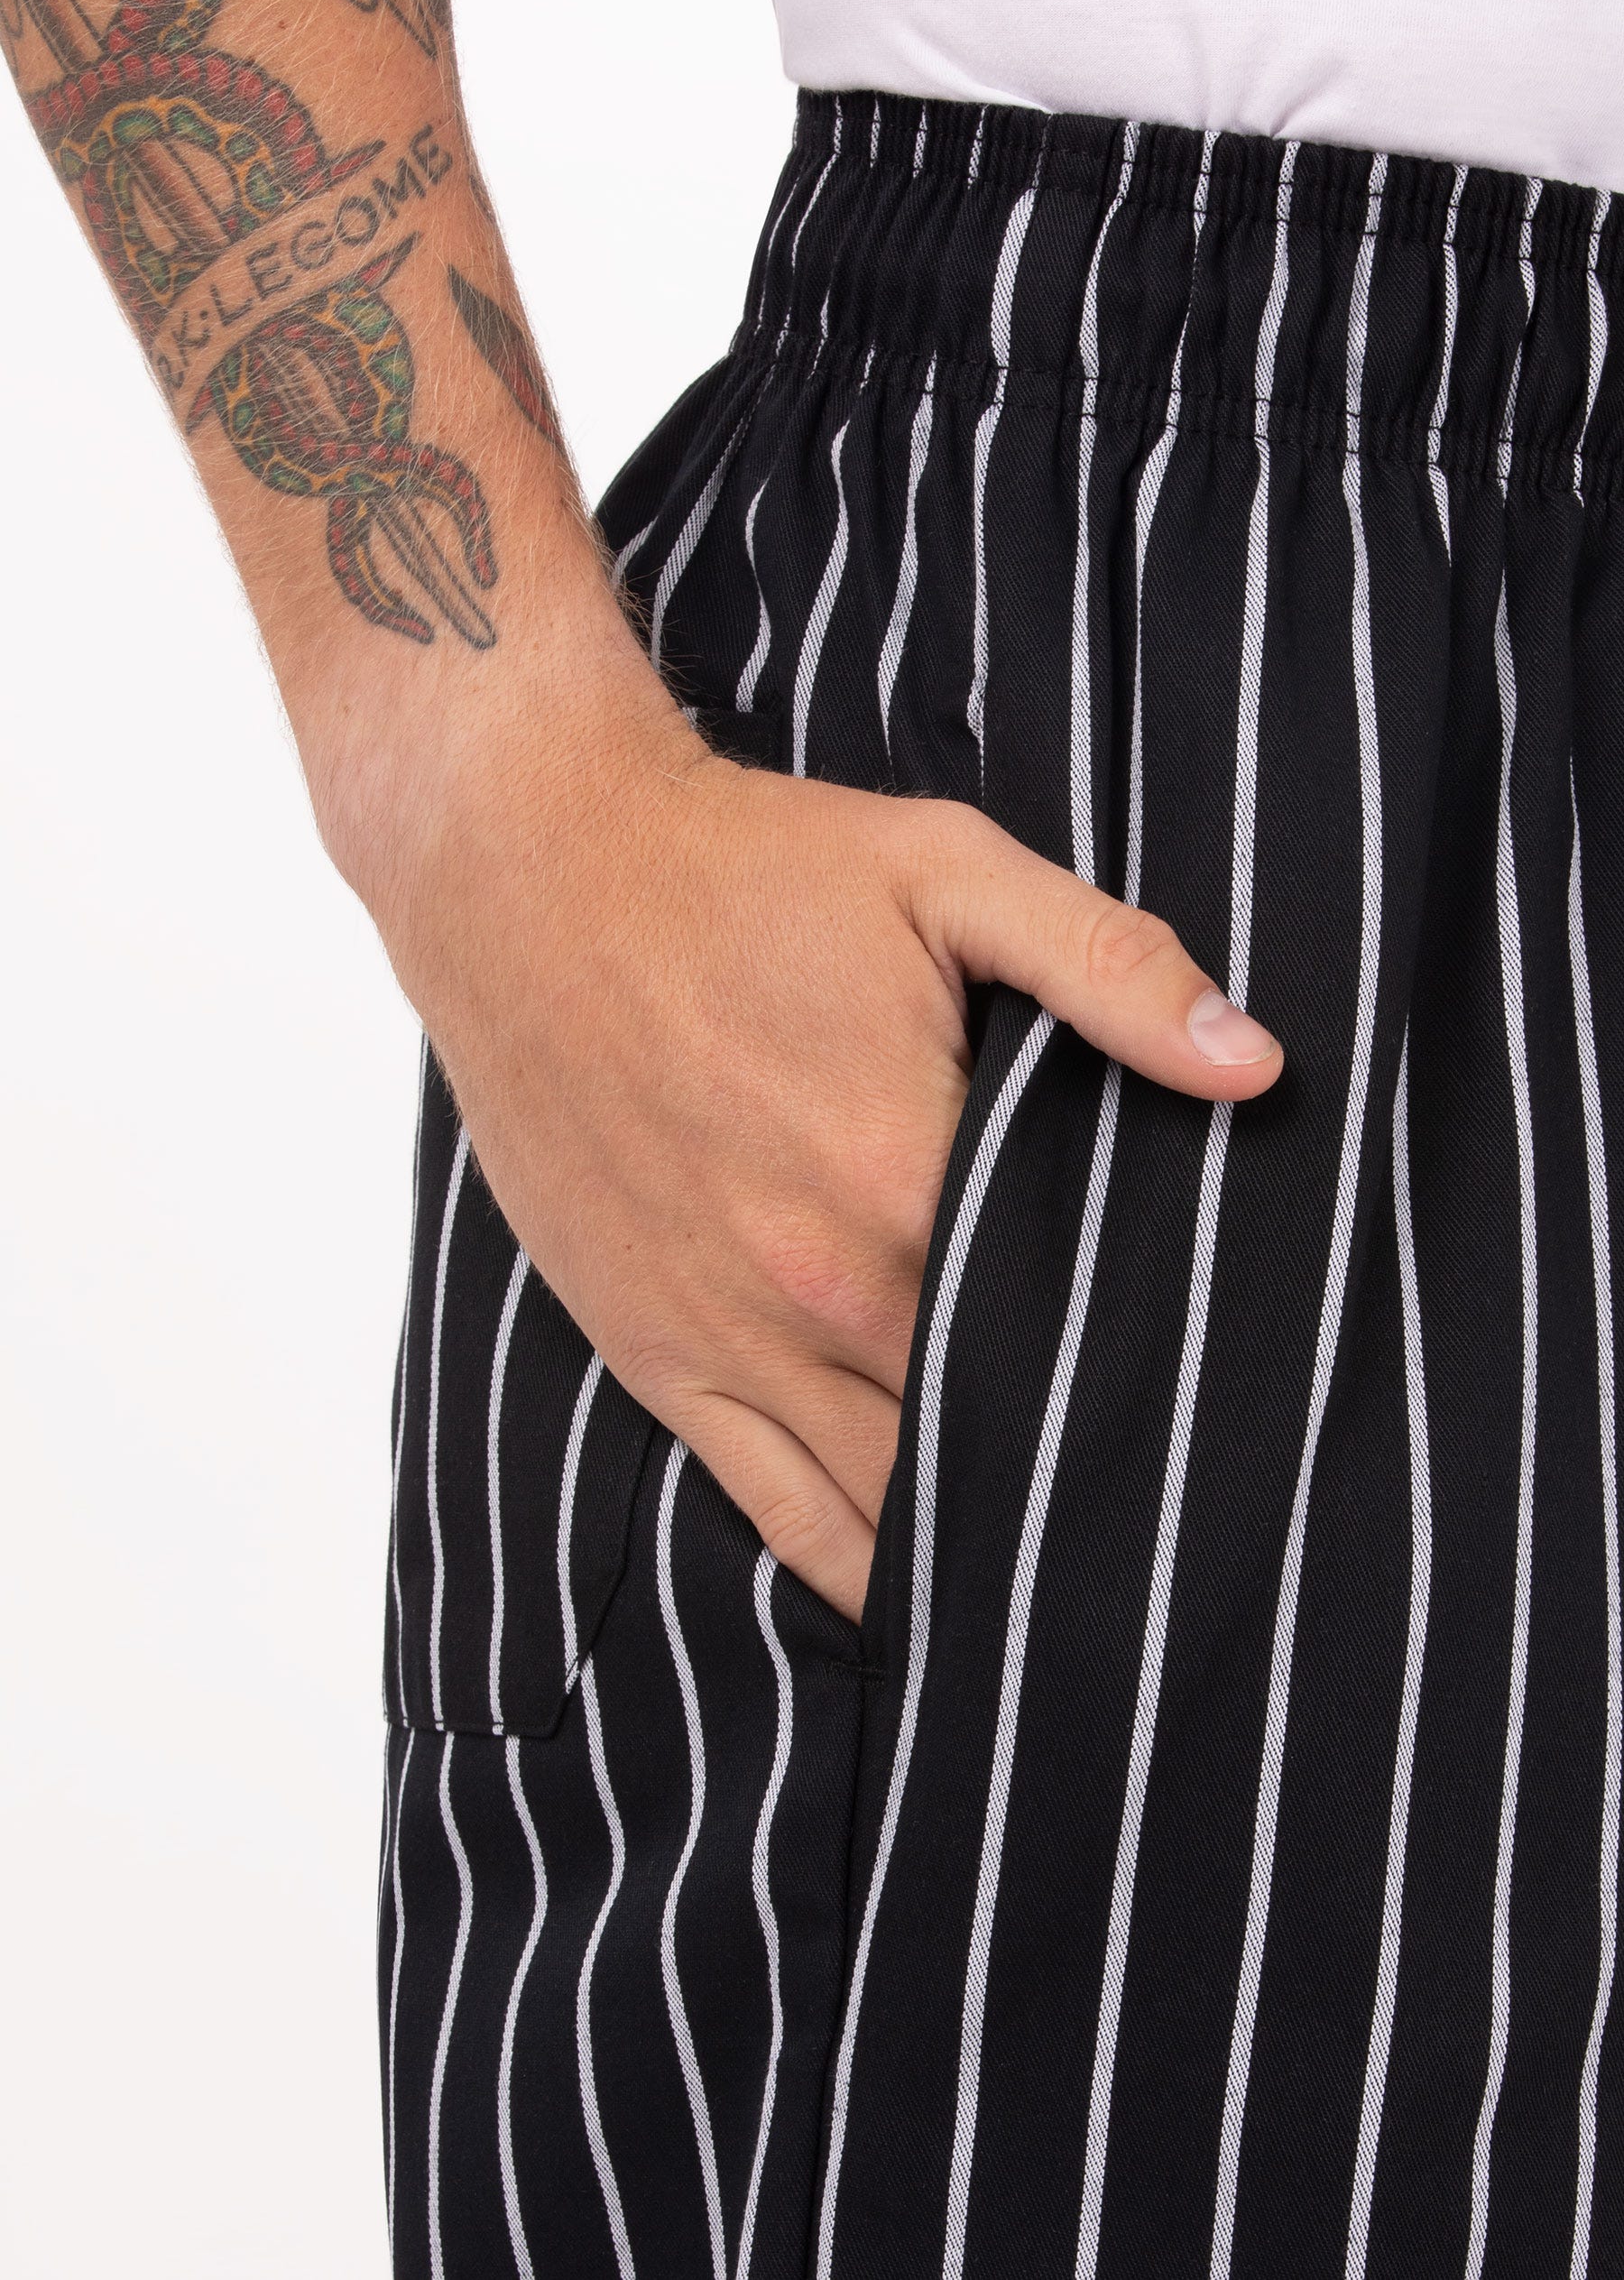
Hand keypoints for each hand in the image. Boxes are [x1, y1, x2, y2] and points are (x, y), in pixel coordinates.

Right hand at [327, 598, 1281, 1621]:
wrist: (527, 875)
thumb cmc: (743, 870)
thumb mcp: (943, 874)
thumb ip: (1108, 967)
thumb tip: (1254, 1062)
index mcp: (908, 1179)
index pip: (1073, 1343)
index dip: (1152, 1391)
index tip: (1216, 1426)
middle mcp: (824, 1289)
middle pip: (990, 1439)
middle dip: (1076, 1478)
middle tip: (1169, 1527)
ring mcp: (731, 1337)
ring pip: (889, 1507)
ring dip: (976, 1549)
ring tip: (1072, 1598)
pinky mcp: (654, 1353)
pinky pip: (774, 1510)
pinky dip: (855, 1572)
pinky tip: (921, 1609)